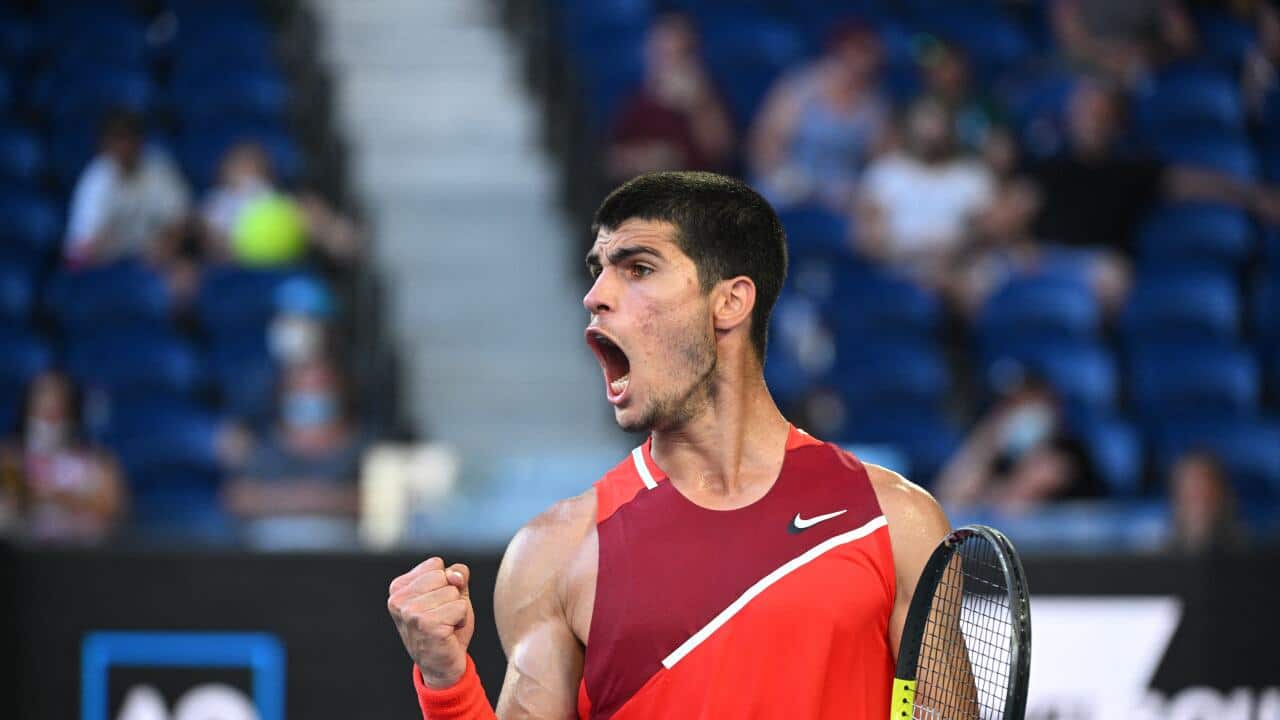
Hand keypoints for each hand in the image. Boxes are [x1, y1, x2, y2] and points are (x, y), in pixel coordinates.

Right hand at [388, 557, 474, 688]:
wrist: (441, 665)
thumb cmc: (445, 626)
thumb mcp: (450, 594)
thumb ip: (454, 575)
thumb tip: (455, 576)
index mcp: (398, 587)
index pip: (435, 564)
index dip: (445, 583)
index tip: (436, 604)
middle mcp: (399, 599)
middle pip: (444, 576)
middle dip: (452, 595)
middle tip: (442, 616)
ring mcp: (411, 613)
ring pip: (454, 592)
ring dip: (457, 609)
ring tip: (445, 625)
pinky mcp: (427, 625)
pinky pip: (461, 608)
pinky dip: (462, 620)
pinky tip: (449, 633)